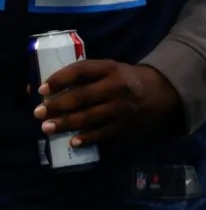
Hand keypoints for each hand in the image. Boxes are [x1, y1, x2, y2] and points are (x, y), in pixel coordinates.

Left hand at [33, 60, 181, 147]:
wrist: (163, 93)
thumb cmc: (127, 81)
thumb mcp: (111, 71)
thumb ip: (86, 77)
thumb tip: (47, 88)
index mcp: (111, 68)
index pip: (81, 70)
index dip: (59, 79)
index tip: (41, 89)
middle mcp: (117, 86)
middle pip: (81, 96)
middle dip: (56, 105)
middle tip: (37, 112)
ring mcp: (122, 107)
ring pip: (89, 117)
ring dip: (65, 123)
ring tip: (46, 127)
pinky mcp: (127, 124)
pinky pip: (103, 133)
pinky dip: (87, 138)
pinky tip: (73, 141)